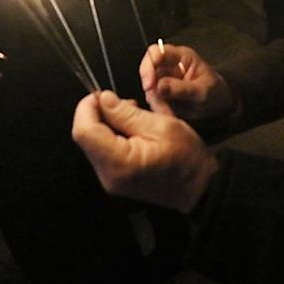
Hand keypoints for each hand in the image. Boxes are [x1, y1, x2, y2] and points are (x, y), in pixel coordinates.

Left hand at [72, 91, 218, 212]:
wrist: (199, 188)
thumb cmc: (187, 158)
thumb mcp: (161, 126)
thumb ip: (127, 113)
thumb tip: (103, 99)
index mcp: (120, 161)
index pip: (84, 131)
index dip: (86, 108)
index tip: (101, 95)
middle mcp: (108, 175)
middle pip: (86, 137)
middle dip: (99, 114)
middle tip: (127, 104)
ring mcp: (110, 180)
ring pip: (94, 144)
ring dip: (108, 125)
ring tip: (136, 118)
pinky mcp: (115, 181)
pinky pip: (104, 153)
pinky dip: (114, 137)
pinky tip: (135, 132)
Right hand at [140, 43, 236, 120]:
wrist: (219, 105)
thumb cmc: (215, 91)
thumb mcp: (203, 91)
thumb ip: (182, 88)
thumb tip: (159, 87)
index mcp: (181, 57)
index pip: (156, 52)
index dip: (148, 66)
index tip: (150, 85)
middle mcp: (169, 66)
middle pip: (147, 72)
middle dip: (151, 91)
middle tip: (161, 105)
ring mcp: (163, 79)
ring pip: (148, 89)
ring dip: (156, 103)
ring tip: (170, 113)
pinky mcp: (161, 94)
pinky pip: (152, 101)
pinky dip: (158, 109)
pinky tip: (169, 114)